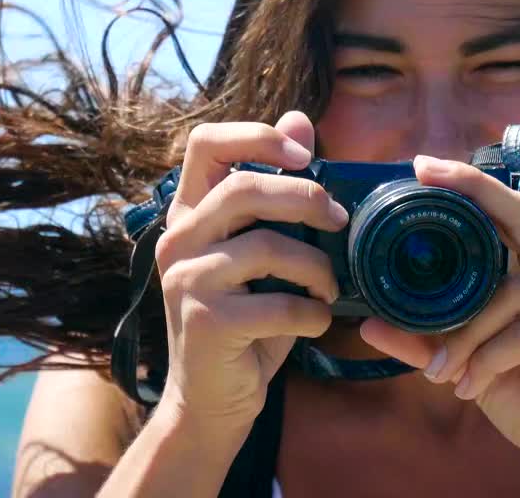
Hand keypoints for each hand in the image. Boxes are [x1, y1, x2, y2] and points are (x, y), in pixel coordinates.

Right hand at [154, 111, 346, 431]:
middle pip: (244, 189)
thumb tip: (301, 120)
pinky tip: (314, 322)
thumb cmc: (245, 320)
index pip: (205, 143)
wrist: (212, 400)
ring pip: (268, 246)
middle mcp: (178, 240)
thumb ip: (276, 193)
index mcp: (189, 214)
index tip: (304, 154)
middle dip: (306, 198)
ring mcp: (186, 280)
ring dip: (317, 268)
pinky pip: (280, 303)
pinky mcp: (205, 322)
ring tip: (328, 289)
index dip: (258, 136)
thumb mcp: (261, 251)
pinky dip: (312, 314)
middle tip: (340, 220)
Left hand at [360, 155, 519, 496]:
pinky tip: (472, 386)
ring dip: (466, 334)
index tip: (426, 165)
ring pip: (511, 292)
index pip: (517, 214)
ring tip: (443, 372)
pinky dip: (489, 359)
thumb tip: (369, 324)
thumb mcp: (475, 364)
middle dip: (473, 193)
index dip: (475, 185)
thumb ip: (430, 340)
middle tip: (425, 176)